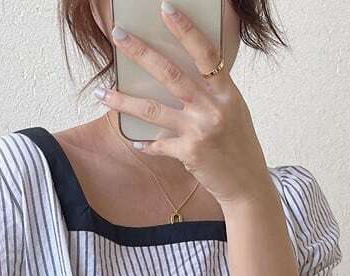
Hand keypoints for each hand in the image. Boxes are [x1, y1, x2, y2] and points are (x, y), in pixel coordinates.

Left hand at [98, 5, 272, 204]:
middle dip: (141, 53)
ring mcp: (200, 131)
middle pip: (171, 74)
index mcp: (227, 93)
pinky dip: (145, 144)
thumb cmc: (240, 147)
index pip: (205, 54)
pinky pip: (158, 144)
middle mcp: (214, 109)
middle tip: (118, 36)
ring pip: (154, 110)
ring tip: (102, 93)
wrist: (247, 185)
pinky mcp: (190, 153)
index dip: (186, 30)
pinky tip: (135, 140)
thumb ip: (214, 92)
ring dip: (124, 101)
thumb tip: (183, 72)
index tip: (166, 10)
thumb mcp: (235, 112)